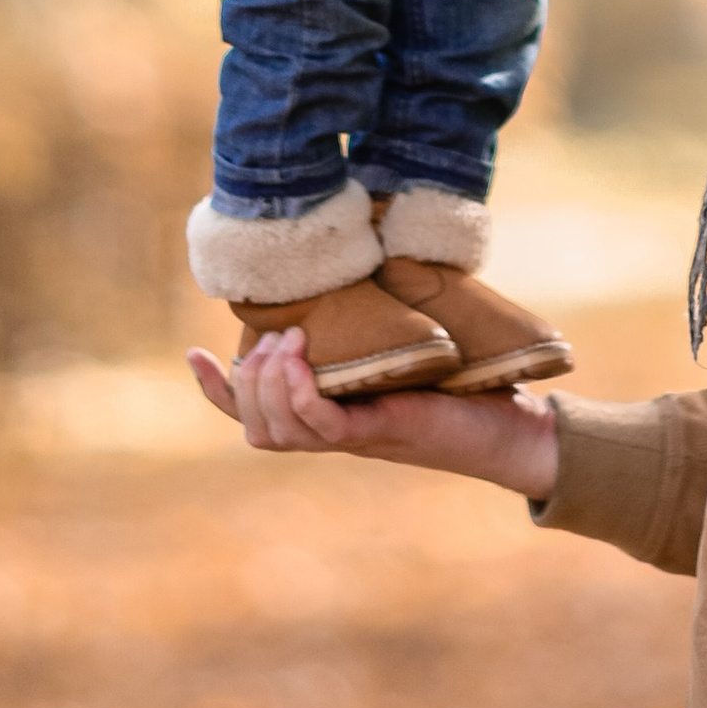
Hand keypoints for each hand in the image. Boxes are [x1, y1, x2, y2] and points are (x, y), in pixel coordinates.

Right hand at [186, 329, 562, 500]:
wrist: (514, 428)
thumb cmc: (466, 388)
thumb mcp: (405, 350)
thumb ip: (373, 327)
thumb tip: (356, 268)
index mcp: (330, 417)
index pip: (255, 416)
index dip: (218, 393)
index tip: (192, 356)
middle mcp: (333, 433)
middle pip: (253, 426)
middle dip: (245, 381)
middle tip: (276, 337)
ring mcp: (353, 438)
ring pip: (275, 430)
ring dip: (269, 382)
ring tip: (292, 340)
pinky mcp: (378, 433)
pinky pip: (318, 426)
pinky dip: (300, 395)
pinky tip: (303, 362)